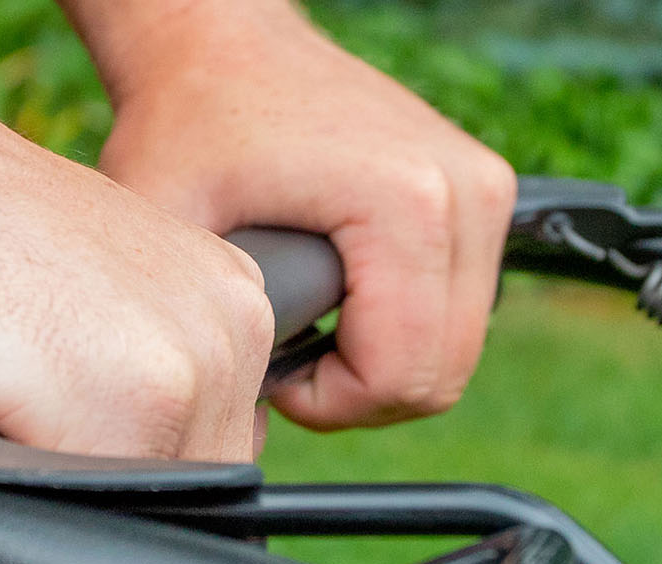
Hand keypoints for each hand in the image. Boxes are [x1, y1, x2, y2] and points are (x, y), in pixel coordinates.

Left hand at [81, 1, 516, 431]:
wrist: (223, 41)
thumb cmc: (188, 125)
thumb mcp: (174, 233)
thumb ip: (213, 335)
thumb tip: (240, 423)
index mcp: (407, 204)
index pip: (401, 376)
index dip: (330, 404)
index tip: (275, 371)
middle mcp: (469, 194)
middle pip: (440, 377)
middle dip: (361, 396)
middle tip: (295, 362)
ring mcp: (487, 191)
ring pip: (458, 356)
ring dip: (385, 369)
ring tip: (319, 330)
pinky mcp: (487, 195)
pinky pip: (464, 315)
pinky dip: (409, 333)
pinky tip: (352, 304)